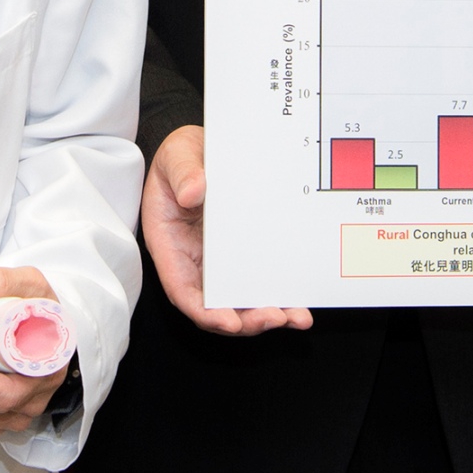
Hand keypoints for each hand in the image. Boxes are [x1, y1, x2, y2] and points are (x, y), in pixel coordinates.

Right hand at [141, 126, 312, 336]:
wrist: (205, 150)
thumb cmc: (183, 156)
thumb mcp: (176, 154)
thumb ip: (182, 171)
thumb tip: (193, 192)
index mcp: (171, 245)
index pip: (183, 289)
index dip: (205, 311)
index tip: (229, 323)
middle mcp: (195, 262)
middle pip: (216, 306)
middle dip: (245, 320)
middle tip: (275, 318)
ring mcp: (220, 263)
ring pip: (240, 301)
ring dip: (268, 315)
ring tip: (297, 318)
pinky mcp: (244, 257)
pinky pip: (259, 282)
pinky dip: (279, 296)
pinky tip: (301, 304)